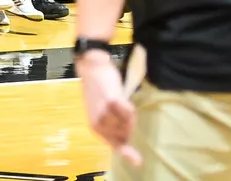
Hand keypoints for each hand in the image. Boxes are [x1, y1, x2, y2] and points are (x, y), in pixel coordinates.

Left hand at [79, 50, 140, 166]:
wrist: (92, 69)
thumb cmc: (100, 91)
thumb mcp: (104, 112)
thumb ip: (117, 127)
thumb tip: (130, 141)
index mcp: (96, 128)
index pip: (116, 145)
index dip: (128, 153)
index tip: (138, 162)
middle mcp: (99, 125)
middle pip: (127, 133)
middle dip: (129, 124)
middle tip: (122, 108)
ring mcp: (104, 114)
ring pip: (128, 123)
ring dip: (129, 114)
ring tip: (119, 100)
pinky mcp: (110, 103)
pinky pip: (128, 111)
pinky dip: (127, 107)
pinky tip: (121, 98)